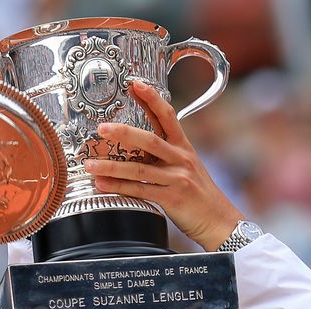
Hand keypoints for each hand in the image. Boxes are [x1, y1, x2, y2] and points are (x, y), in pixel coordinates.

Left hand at [83, 80, 244, 250]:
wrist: (219, 221)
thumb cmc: (200, 196)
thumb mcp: (188, 168)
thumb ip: (166, 154)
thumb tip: (139, 145)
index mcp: (184, 148)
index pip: (167, 116)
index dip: (151, 99)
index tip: (134, 84)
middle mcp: (181, 159)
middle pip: (150, 139)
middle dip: (124, 132)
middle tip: (102, 128)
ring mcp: (177, 178)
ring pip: (139, 168)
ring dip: (111, 166)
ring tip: (90, 165)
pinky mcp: (172, 198)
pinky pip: (140, 190)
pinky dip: (119, 188)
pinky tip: (103, 185)